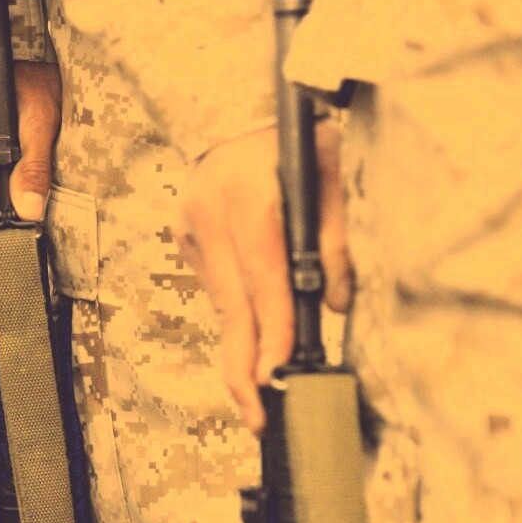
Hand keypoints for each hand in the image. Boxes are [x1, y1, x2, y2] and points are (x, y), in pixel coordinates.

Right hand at [177, 122, 351, 434]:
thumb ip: (336, 238)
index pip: (263, 280)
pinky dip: (236, 311)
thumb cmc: (296, 136)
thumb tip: (331, 304)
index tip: (277, 376)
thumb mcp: (334, 174)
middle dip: (243, 366)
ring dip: (239, 346)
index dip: (272, 333)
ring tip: (254, 393)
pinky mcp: (184, 234)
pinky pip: (215, 284)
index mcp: (247, 194)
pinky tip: (251, 337)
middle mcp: (208, 212)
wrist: (234, 107)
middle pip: (230, 305)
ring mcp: (189, 225)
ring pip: (220, 300)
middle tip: (256, 415)